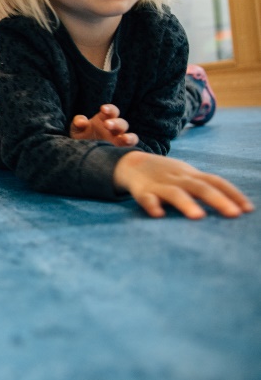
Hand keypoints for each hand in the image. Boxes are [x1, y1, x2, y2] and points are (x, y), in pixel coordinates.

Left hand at [71, 104, 137, 147]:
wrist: (82, 155)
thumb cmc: (81, 138)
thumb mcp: (76, 130)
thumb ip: (78, 122)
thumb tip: (82, 122)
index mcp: (105, 120)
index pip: (112, 111)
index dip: (109, 109)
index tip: (103, 109)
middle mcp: (115, 130)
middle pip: (122, 123)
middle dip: (116, 123)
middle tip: (107, 124)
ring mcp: (119, 141)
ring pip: (131, 137)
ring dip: (129, 137)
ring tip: (124, 139)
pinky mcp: (121, 152)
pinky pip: (131, 150)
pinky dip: (131, 149)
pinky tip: (126, 152)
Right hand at [114, 151, 253, 218]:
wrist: (131, 162)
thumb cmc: (165, 174)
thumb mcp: (187, 176)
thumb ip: (206, 187)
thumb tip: (237, 206)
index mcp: (191, 175)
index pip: (216, 182)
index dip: (233, 194)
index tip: (248, 210)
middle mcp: (178, 179)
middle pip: (200, 187)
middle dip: (218, 200)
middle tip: (234, 214)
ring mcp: (159, 184)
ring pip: (175, 192)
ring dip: (186, 203)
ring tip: (198, 217)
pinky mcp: (141, 191)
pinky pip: (146, 198)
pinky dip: (152, 205)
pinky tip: (158, 215)